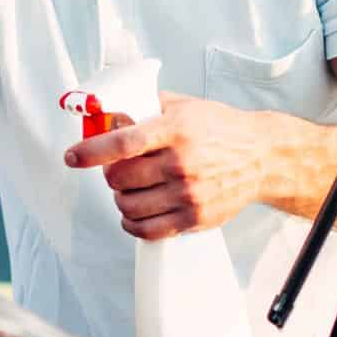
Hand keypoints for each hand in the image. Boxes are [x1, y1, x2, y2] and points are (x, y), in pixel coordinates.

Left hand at [63, 94, 267, 239]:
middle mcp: (181, 164)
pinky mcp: (195, 217)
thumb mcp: (184, 107)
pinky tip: (134, 213)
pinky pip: (148, 230)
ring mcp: (189, 194)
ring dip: (121, 199)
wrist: (262, 156)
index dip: (92, 151)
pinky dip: (132, 224)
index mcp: (176, 131)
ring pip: (130, 206)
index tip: (73, 156)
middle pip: (120, 179)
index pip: (123, 143)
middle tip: (116, 170)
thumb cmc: (222, 129)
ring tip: (129, 190)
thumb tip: (109, 114)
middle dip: (110, 175)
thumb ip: (146, 108)